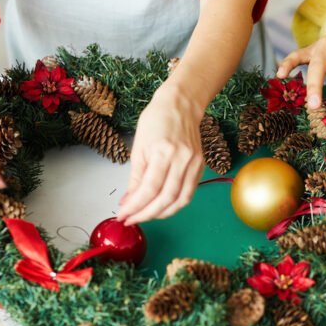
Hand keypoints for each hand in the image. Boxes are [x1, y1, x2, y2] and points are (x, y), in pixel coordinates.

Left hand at [118, 84, 203, 224]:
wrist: (181, 105)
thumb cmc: (157, 120)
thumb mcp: (139, 146)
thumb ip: (136, 177)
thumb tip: (129, 201)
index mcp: (164, 152)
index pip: (149, 189)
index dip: (136, 207)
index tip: (123, 215)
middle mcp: (182, 160)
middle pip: (166, 199)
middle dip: (147, 214)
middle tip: (132, 220)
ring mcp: (194, 164)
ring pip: (180, 200)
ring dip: (162, 213)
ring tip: (146, 216)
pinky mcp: (201, 167)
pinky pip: (189, 193)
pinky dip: (175, 205)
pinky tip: (162, 207)